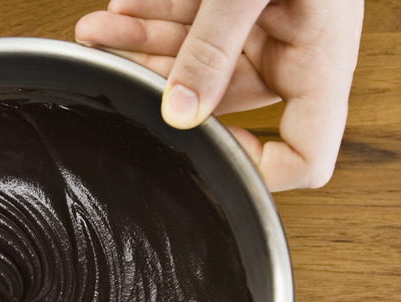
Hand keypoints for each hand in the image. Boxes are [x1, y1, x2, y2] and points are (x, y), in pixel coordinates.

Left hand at [75, 0, 362, 190]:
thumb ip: (214, 46)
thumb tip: (179, 110)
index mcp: (317, 62)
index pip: (306, 154)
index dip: (261, 171)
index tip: (211, 156)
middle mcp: (287, 52)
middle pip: (219, 100)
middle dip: (161, 82)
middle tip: (116, 67)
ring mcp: (257, 28)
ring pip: (192, 61)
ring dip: (141, 47)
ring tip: (99, 33)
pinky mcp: (231, 5)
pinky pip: (188, 23)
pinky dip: (152, 17)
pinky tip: (121, 12)